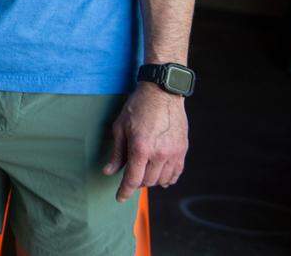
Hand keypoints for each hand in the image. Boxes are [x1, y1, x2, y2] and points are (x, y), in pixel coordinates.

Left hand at [103, 82, 188, 200]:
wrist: (162, 93)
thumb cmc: (137, 107)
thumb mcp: (120, 127)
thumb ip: (117, 152)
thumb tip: (108, 171)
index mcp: (141, 148)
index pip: (132, 179)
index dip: (124, 191)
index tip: (119, 198)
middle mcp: (159, 154)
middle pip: (147, 181)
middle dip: (136, 182)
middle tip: (130, 175)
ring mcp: (173, 153)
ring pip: (162, 180)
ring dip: (151, 180)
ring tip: (143, 172)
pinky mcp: (182, 150)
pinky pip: (176, 173)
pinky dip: (167, 178)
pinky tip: (160, 175)